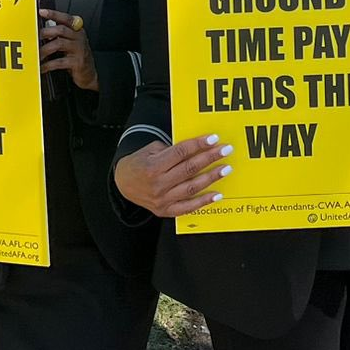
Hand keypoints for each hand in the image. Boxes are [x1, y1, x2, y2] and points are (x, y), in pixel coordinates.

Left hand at [39, 8, 96, 90]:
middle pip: (61, 29)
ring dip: (44, 49)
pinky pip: (59, 62)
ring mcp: (79, 50)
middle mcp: (79, 38)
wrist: (89, 73)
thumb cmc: (77, 56)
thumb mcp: (71, 42)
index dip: (54, 14)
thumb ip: (60, 34)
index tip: (41, 11)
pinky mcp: (77, 62)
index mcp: (77, 30)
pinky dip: (48, 65)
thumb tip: (41, 30)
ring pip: (59, 44)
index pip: (66, 18)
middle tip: (34, 37)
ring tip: (36, 54)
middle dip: (45, 32)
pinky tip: (42, 67)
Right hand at [114, 133, 228, 218]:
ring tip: (226, 169)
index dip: (198, 144)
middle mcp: (158, 183)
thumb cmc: (139, 164)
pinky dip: (204, 201)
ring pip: (192, 187)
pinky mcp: (165, 210)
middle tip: (226, 150)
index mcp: (153, 165)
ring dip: (211, 177)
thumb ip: (171, 151)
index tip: (214, 138)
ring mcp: (162, 199)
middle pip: (189, 168)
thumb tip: (197, 148)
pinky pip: (188, 207)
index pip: (180, 152)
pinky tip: (217, 194)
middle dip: (210, 158)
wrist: (123, 184)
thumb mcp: (150, 150)